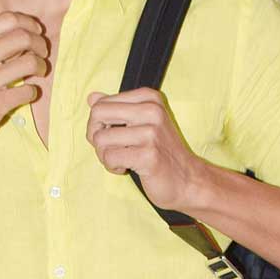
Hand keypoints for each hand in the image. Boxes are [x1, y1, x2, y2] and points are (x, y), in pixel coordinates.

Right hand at [0, 13, 48, 162]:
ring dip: (41, 67)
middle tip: (42, 53)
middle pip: (22, 37)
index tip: (36, 32)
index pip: (8, 19)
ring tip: (39, 72)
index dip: (29, 23)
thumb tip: (15, 34)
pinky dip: (33, 92)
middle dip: (39, 44)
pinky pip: (28, 92)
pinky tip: (27, 94)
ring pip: (30, 63)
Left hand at [86, 88, 206, 213]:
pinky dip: (112, 167)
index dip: (98, 123)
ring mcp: (151, 133)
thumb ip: (116, 109)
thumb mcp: (141, 123)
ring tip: (122, 160)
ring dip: (104, 155)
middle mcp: (151, 110)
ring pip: (100, 138)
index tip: (114, 136)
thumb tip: (92, 97)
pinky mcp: (148, 155)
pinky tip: (126, 169)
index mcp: (149, 98)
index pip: (101, 103)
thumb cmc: (161, 153)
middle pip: (97, 115)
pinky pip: (110, 157)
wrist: (187, 181)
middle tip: (110, 149)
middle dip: (95, 136)